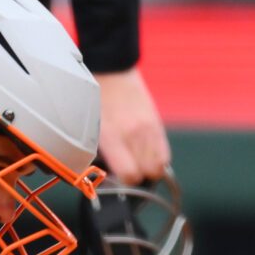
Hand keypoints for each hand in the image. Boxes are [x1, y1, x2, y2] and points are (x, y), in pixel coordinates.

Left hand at [95, 67, 170, 181]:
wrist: (111, 71)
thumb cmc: (95, 101)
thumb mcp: (90, 128)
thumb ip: (101, 152)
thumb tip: (109, 174)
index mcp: (112, 136)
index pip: (130, 174)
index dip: (125, 183)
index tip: (118, 180)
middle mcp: (134, 133)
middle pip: (150, 173)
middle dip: (141, 178)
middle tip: (129, 173)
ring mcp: (149, 127)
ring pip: (161, 165)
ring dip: (150, 169)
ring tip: (138, 164)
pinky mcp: (157, 123)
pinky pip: (164, 151)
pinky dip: (157, 158)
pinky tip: (145, 153)